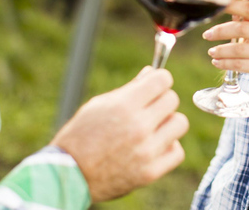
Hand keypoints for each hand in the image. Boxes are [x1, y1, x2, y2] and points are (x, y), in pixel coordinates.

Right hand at [51, 67, 188, 201]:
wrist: (69, 175)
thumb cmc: (81, 136)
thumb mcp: (99, 105)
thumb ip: (129, 89)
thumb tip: (151, 73)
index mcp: (124, 105)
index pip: (163, 80)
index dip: (160, 80)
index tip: (155, 85)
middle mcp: (139, 126)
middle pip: (172, 99)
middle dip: (162, 100)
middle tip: (150, 109)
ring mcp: (147, 151)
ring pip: (180, 124)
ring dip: (168, 124)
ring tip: (153, 129)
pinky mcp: (150, 172)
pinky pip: (178, 152)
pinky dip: (169, 148)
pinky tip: (155, 147)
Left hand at [203, 0, 248, 103]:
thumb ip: (248, 18)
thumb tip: (223, 4)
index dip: (230, 4)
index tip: (212, 1)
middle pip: (243, 28)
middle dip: (221, 31)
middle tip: (207, 34)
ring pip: (239, 49)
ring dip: (221, 50)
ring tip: (212, 51)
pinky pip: (240, 64)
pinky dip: (225, 63)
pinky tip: (217, 62)